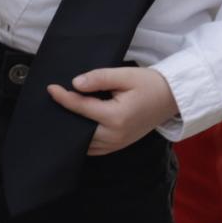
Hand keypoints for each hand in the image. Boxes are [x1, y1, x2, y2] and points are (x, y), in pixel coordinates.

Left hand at [46, 66, 175, 155]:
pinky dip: (82, 138)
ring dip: (72, 130)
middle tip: (51, 102)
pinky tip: (75, 125)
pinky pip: (94, 147)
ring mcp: (117, 144)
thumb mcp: (125, 75)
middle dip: (65, 116)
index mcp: (116, 117)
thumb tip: (75, 84)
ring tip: (60, 113)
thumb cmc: (149, 84)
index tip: (50, 88)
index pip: (81, 107)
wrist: (171, 98)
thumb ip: (99, 78)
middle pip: (79, 129)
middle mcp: (114, 135)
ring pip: (85, 142)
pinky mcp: (118, 145)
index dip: (63, 98)